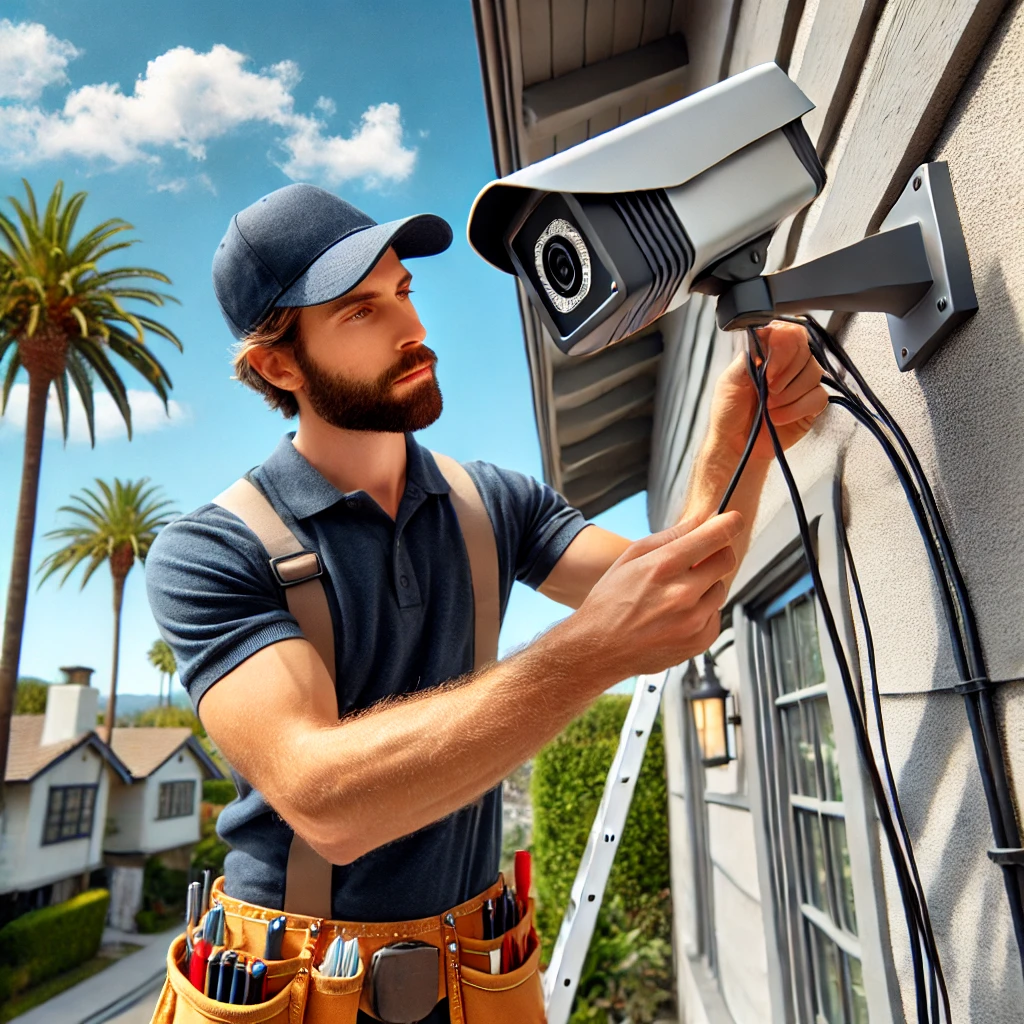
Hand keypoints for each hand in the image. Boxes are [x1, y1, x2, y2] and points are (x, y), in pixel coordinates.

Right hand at [568, 512, 743, 676]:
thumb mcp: (630, 558)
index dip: (729, 523)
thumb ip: (669, 537)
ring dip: (705, 586)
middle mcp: (683, 593)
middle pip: (726, 560)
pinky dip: (702, 611)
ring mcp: (694, 620)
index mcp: (664, 566)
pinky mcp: (700, 641)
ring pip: (721, 588)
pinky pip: (715, 615)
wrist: (597, 649)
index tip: (733, 520)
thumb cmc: (609, 601)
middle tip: (697, 560)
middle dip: (715, 554)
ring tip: (675, 595)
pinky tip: (676, 615)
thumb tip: (700, 520)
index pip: (715, 536)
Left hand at [709, 321, 827, 459]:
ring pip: (814, 374)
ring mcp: (801, 384)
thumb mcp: (730, 380)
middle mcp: (787, 365)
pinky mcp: (811, 405)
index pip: (790, 333)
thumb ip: (748, 356)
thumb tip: (765, 335)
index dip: (783, 348)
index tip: (768, 369)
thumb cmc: (729, 412)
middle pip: (805, 352)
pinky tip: (779, 417)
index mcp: (767, 353)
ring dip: (788, 394)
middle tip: (766, 391)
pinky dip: (796, 409)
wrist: (735, 444)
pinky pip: (819, 397)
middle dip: (784, 375)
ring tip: (769, 407)